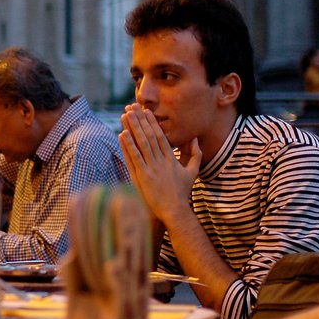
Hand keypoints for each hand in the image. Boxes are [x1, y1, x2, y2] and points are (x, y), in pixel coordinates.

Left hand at [118, 104, 200, 224]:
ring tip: (126, 115)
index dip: (152, 122)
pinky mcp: (143, 176)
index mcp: (171, 158)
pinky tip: (122, 134)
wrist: (175, 210)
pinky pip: (134, 157)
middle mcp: (161, 160)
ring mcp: (151, 168)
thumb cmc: (182, 193)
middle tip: (132, 107)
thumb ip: (195, 155)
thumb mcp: (192, 172)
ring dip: (132, 128)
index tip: (146, 111)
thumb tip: (195, 140)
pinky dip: (128, 145)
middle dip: (140, 120)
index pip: (160, 136)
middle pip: (149, 136)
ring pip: (141, 143)